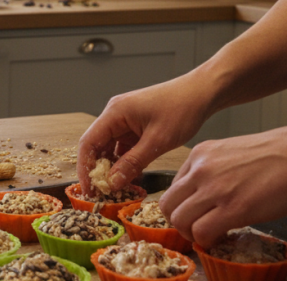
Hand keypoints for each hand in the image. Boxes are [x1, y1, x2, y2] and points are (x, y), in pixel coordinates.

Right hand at [77, 74, 215, 195]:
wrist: (201, 92)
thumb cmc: (182, 109)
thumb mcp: (157, 141)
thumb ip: (132, 163)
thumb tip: (112, 183)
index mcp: (115, 113)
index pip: (88, 143)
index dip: (85, 168)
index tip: (89, 189)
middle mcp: (115, 114)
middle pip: (96, 146)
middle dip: (97, 170)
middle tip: (101, 194)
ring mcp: (125, 120)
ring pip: (109, 148)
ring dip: (112, 168)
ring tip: (116, 189)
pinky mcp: (135, 125)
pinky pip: (123, 147)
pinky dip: (124, 162)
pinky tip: (130, 177)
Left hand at [158, 124, 286, 246]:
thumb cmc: (281, 155)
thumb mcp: (234, 152)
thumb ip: (216, 170)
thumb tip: (210, 195)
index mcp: (201, 154)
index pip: (174, 186)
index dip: (183, 205)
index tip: (196, 214)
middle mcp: (201, 169)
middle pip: (169, 204)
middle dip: (180, 222)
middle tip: (197, 229)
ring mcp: (214, 188)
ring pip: (179, 220)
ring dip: (192, 234)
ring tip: (210, 236)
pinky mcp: (233, 208)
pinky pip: (202, 232)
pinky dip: (208, 241)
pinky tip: (222, 238)